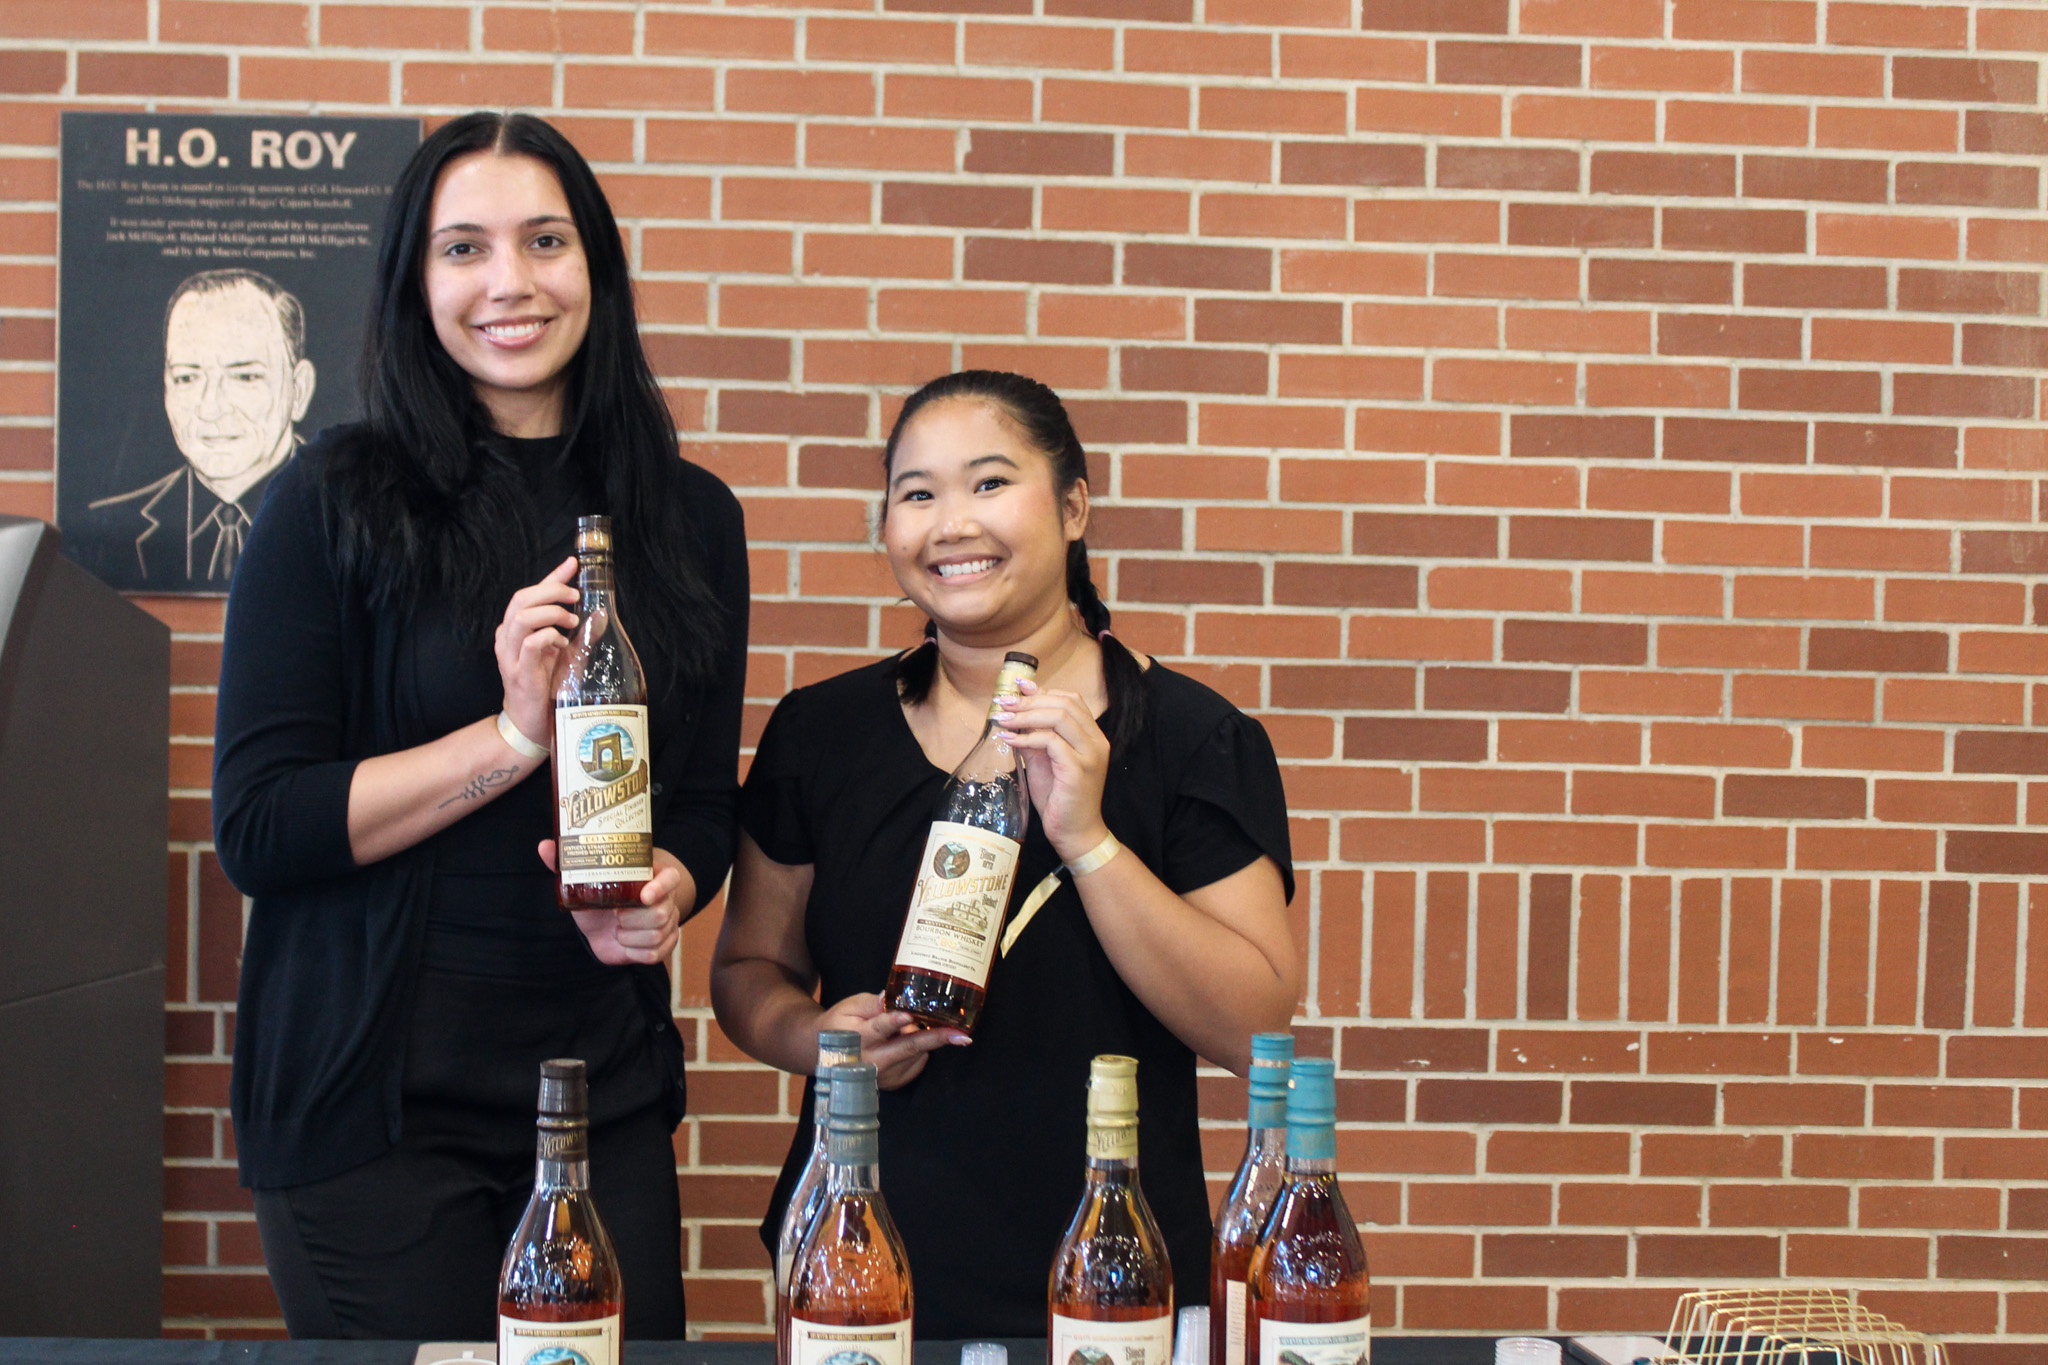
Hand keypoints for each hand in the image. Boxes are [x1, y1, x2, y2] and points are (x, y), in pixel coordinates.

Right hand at [495, 555, 578, 749]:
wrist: (530, 723)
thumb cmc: (546, 686)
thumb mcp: (563, 652)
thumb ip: (575, 631)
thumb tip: (598, 611)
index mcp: (515, 629)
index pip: (530, 593)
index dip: (552, 576)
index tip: (573, 563)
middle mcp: (507, 638)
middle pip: (522, 598)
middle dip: (552, 591)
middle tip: (575, 598)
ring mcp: (510, 655)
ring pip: (522, 616)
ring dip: (551, 613)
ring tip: (571, 622)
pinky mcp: (519, 672)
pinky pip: (531, 643)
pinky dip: (550, 637)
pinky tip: (562, 644)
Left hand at [540, 841, 687, 966]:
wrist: (604, 926)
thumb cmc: (598, 897)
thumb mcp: (584, 881)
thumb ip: (567, 864)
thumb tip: (544, 845)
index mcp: (653, 877)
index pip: (670, 878)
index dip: (661, 887)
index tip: (643, 895)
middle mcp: (665, 899)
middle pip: (660, 912)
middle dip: (632, 919)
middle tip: (616, 915)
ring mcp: (667, 923)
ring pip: (656, 934)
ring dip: (629, 937)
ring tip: (618, 930)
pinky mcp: (664, 944)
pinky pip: (653, 954)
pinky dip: (634, 952)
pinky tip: (625, 944)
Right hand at [816, 993, 965, 1089]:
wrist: (825, 1054)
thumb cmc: (841, 1024)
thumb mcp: (851, 1007)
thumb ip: (872, 1004)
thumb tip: (889, 999)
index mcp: (856, 1038)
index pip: (877, 1029)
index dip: (893, 1022)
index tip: (908, 1016)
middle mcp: (870, 1062)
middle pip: (907, 1047)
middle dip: (935, 1039)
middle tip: (961, 1035)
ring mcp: (882, 1076)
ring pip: (916, 1055)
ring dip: (924, 1039)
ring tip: (911, 1026)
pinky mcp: (891, 1083)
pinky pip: (916, 1064)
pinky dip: (919, 1050)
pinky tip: (906, 1040)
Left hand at [997, 678, 1111, 862]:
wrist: (1075, 833)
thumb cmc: (1060, 799)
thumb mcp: (1044, 762)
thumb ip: (1035, 738)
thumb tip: (1014, 717)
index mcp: (1092, 736)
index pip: (1071, 700)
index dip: (1043, 691)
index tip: (1017, 688)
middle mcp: (1096, 741)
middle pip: (1064, 703)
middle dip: (1029, 700)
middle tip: (1003, 703)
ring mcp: (1090, 754)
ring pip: (1059, 717)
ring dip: (1026, 715)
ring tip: (1002, 719)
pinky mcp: (1079, 768)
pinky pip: (1051, 742)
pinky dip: (1027, 737)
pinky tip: (1009, 740)